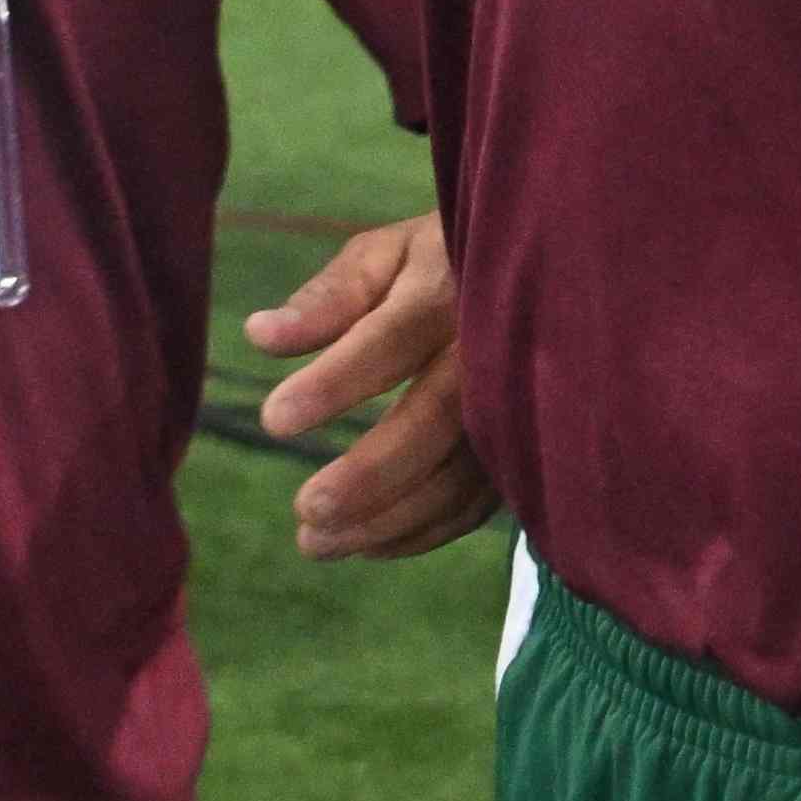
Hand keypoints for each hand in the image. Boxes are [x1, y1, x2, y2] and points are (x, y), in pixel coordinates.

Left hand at [241, 208, 490, 560]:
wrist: (541, 274)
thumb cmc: (438, 261)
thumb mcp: (385, 255)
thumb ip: (327, 298)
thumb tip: (259, 335)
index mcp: (444, 292)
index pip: (388, 340)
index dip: (335, 382)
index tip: (273, 420)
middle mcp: (487, 352)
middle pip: (434, 421)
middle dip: (370, 473)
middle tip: (306, 509)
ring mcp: (513, 405)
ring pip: (458, 474)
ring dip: (388, 518)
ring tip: (315, 542)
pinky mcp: (519, 447)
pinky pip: (477, 501)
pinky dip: (423, 532)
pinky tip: (368, 545)